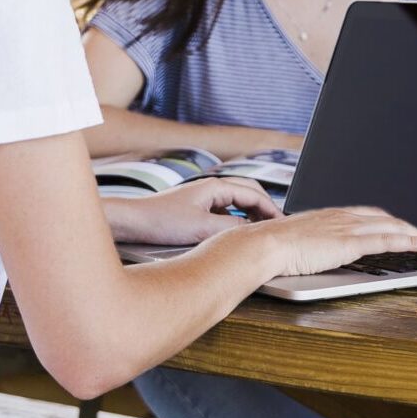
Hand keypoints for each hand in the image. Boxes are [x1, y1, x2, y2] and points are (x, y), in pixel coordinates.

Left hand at [105, 178, 281, 246]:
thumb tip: (252, 231)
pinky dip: (237, 217)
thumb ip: (231, 227)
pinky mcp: (196, 207)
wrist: (133, 221)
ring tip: (262, 229)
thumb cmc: (161, 221)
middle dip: (265, 207)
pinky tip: (237, 231)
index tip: (282, 223)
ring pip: (237, 200)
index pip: (255, 193)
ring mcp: (203, 196)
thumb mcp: (202, 228)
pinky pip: (225, 208)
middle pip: (249, 192)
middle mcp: (211, 187)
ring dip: (252, 212)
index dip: (272, 209)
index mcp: (216, 186)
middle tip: (277, 225)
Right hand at [249, 206, 416, 278]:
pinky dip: (411, 241)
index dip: (391, 223)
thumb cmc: (270, 249)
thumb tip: (311, 258)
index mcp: (330, 216)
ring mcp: (347, 227)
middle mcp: (342, 217)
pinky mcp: (350, 242)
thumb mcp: (296, 245)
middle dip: (412, 230)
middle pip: (387, 219)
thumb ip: (310, 248)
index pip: (370, 215)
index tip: (404, 231)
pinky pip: (389, 239)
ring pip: (394, 227)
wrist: (262, 246)